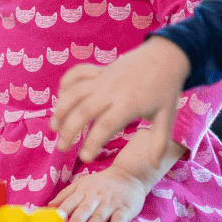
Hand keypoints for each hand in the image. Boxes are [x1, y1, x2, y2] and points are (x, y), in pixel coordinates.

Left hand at [49, 165, 149, 221]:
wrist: (129, 174)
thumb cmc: (102, 182)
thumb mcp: (82, 183)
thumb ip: (66, 194)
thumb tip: (49, 206)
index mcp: (84, 191)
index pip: (71, 202)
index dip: (62, 213)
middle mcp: (96, 197)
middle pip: (83, 210)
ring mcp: (111, 203)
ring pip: (99, 217)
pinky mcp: (125, 209)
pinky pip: (119, 220)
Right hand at [51, 36, 190, 163]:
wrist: (166, 56)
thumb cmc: (166, 90)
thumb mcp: (167, 117)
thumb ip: (159, 142)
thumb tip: (153, 164)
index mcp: (129, 104)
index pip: (105, 126)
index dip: (92, 142)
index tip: (85, 159)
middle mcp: (112, 90)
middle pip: (84, 110)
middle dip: (69, 130)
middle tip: (62, 148)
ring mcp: (104, 78)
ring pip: (75, 92)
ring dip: (61, 109)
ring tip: (54, 128)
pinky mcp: (100, 69)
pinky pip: (77, 74)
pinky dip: (65, 84)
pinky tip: (60, 99)